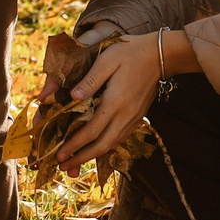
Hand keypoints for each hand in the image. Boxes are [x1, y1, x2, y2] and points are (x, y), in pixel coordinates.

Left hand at [54, 28, 198, 171]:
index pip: (92, 131)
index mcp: (115, 103)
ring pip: (112, 145)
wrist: (160, 56)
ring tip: (75, 163)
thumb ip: (91, 80)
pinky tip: (95, 150)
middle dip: (81, 158)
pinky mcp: (138, 117)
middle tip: (63, 167)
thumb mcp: (108, 60)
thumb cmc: (130, 53)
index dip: (74, 145)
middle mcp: (125, 116)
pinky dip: (105, 147)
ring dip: (93, 156)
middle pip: (102, 146)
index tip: (59, 154)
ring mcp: (133, 118)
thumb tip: (73, 97)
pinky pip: (119, 138)